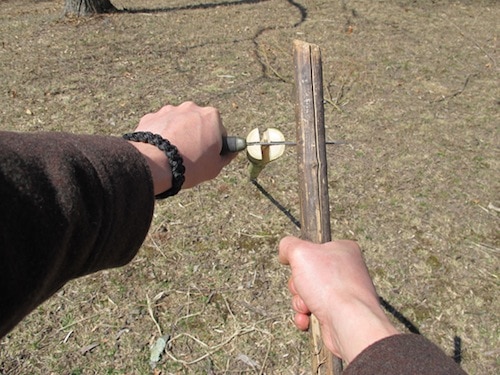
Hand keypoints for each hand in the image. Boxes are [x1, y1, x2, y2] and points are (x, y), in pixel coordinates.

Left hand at [130, 102, 235, 193]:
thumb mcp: (216, 166)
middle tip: (190, 155)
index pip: (218, 130)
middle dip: (195, 135)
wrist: (156, 165)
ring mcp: (169, 110)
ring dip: (177, 134)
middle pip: (197, 123)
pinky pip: (160, 126)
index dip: (214, 144)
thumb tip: (232, 151)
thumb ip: (227, 155)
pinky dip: (160, 135)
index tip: (207, 155)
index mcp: (211, 116)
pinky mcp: (151, 117)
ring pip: (177, 123)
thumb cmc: (191, 165)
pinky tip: (159, 151)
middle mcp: (191, 108)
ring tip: (172, 154)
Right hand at [278, 236, 398, 362]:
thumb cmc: (330, 285)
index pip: (314, 248)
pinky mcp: (338, 313)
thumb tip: (285, 252)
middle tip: (304, 287)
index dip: (301, 258)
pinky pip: (312, 312)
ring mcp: (343, 293)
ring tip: (309, 306)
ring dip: (300, 302)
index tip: (300, 263)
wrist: (349, 323)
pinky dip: (305, 316)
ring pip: (306, 294)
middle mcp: (346, 270)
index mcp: (343, 250)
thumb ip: (289, 245)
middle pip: (306, 273)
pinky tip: (308, 318)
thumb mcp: (301, 252)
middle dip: (298, 284)